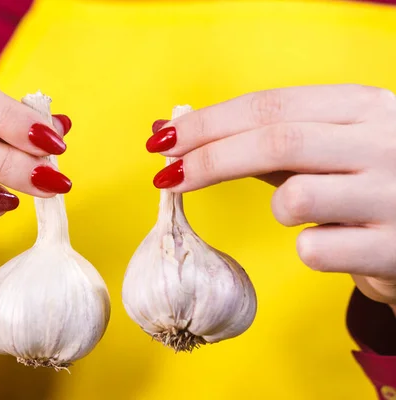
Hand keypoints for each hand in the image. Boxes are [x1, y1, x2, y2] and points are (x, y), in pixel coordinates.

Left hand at [148, 84, 395, 306]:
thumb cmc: (366, 186)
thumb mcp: (330, 149)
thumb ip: (265, 142)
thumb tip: (180, 136)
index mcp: (363, 106)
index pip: (270, 105)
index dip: (209, 123)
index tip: (164, 140)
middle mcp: (384, 140)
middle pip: (275, 141)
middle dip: (210, 159)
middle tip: (167, 176)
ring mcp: (394, 194)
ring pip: (294, 198)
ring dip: (280, 208)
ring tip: (306, 213)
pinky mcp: (394, 248)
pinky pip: (315, 250)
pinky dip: (309, 249)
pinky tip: (336, 243)